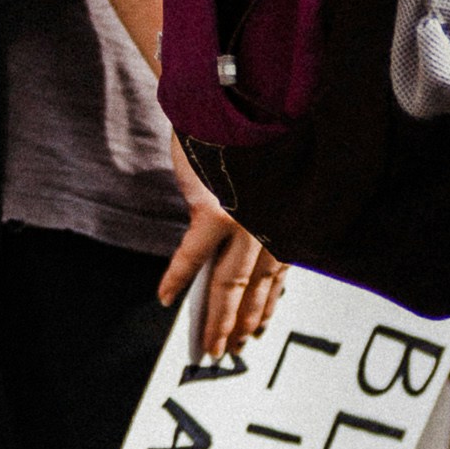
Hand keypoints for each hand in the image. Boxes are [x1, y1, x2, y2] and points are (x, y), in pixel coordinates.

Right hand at [160, 136, 283, 363]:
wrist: (224, 97)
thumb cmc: (244, 135)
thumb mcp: (263, 180)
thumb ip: (260, 217)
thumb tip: (247, 254)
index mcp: (285, 217)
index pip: (277, 276)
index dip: (266, 308)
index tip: (257, 331)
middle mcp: (271, 223)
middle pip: (254, 287)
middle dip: (240, 325)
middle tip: (228, 352)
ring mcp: (244, 219)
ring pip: (228, 282)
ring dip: (215, 317)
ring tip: (206, 343)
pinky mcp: (213, 211)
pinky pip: (191, 257)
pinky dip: (176, 279)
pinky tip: (164, 298)